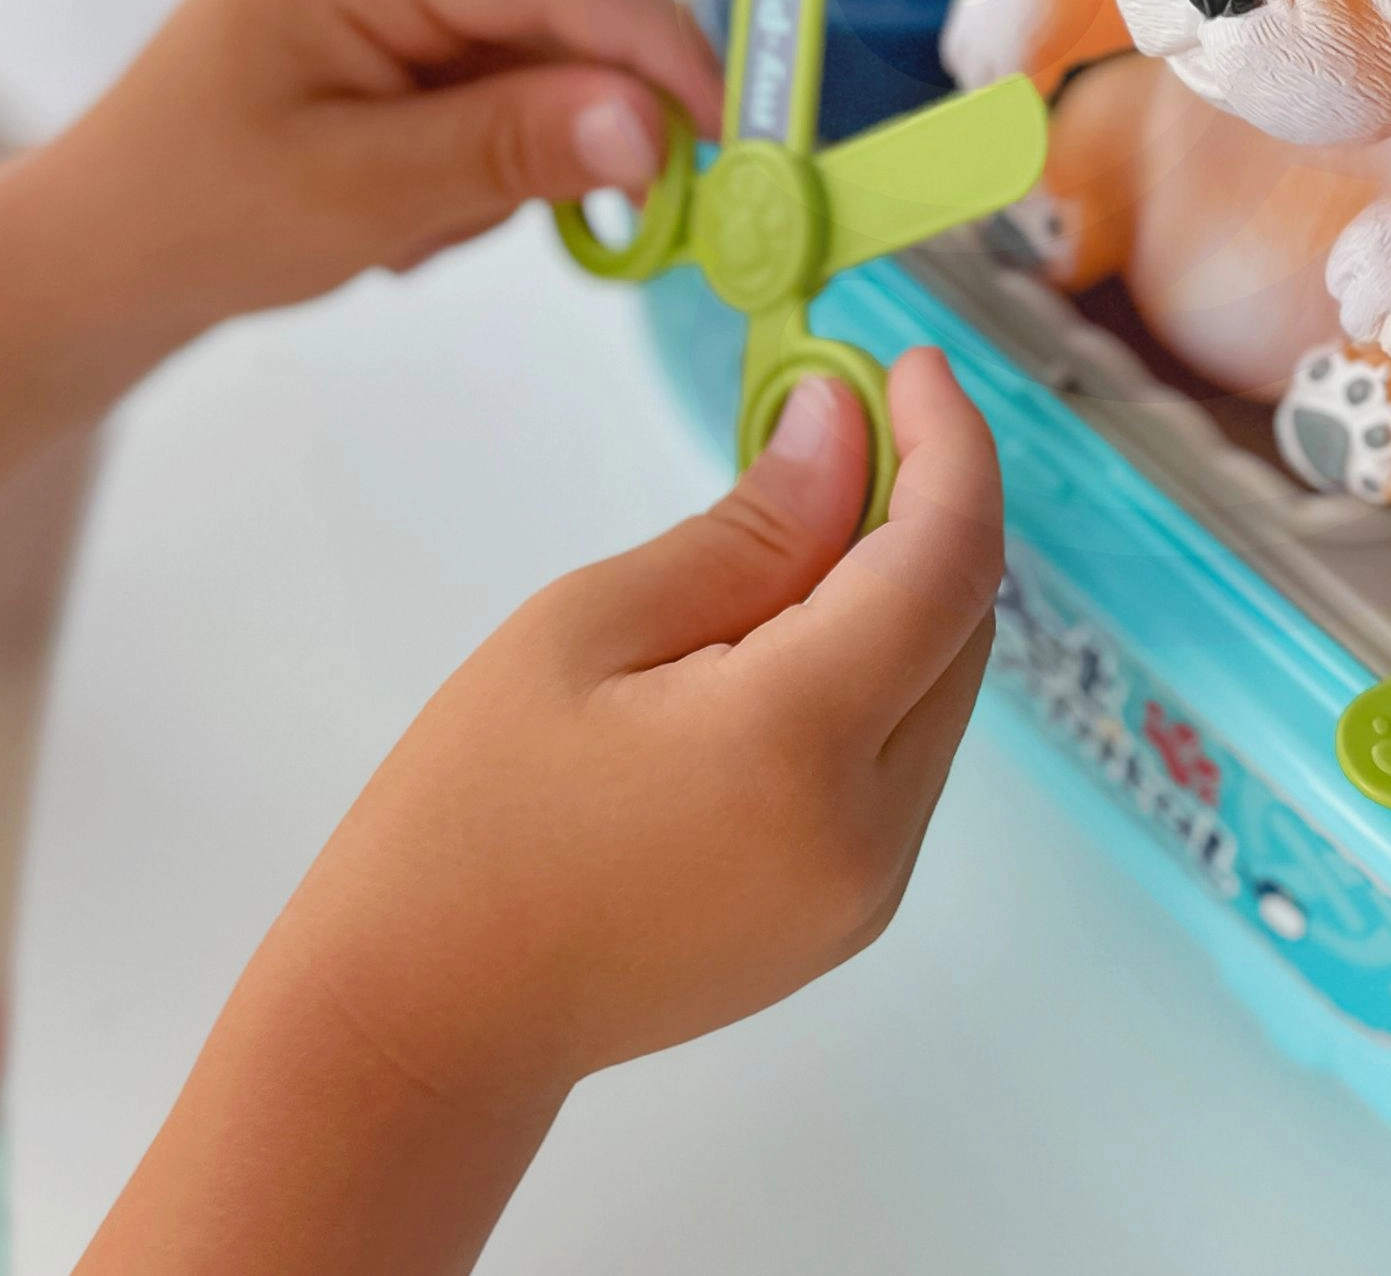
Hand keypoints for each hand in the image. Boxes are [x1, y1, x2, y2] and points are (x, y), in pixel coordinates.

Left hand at [45, 0, 719, 334]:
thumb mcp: (358, 196)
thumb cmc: (197, 221)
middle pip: (557, 2)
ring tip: (423, 228)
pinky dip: (496, 152)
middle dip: (592, 107)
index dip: (656, 43)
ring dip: (530, 146)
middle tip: (626, 212)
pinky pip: (504, 75)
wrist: (94, 257)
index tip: (729, 129)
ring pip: (543, 49)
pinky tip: (414, 210)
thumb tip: (655, 126)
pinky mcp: (397, 27)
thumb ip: (509, 150)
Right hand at [263, 349, 998, 1108]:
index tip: (910, 366)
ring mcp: (872, 886)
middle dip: (926, 504)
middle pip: (963, 623)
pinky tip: (793, 628)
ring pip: (947, 687)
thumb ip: (749, 528)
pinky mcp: (854, 913)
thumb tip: (845, 427)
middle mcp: (872, 827)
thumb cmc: (469, 813)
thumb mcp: (589, 626)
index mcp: (800, 742)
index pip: (945, 561)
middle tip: (843, 420)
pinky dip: (881, 667)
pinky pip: (910, 755)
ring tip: (802, 519)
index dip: (950, 445)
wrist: (426, 1023)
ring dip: (906, 585)